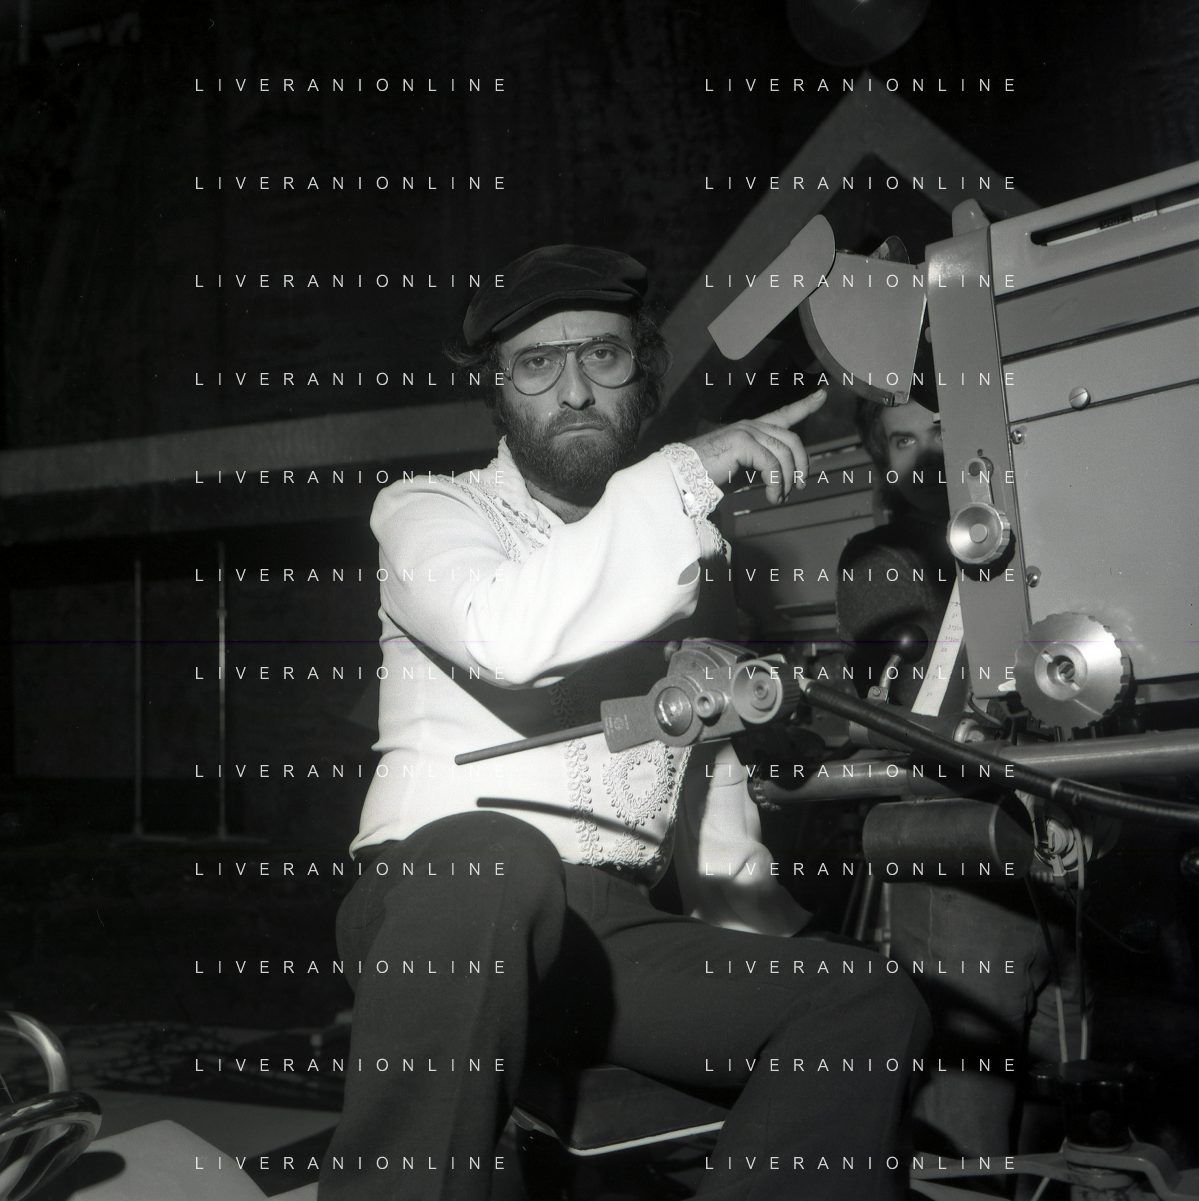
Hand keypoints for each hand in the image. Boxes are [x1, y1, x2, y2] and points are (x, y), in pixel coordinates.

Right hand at [685, 390, 826, 503]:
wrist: (682, 475)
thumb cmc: (708, 475)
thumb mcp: (742, 469)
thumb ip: (762, 466)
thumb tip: (783, 479)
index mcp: (751, 428)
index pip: (783, 413)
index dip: (806, 404)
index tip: (823, 394)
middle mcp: (750, 425)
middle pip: (792, 440)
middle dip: (801, 465)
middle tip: (798, 487)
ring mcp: (746, 431)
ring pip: (784, 455)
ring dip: (786, 481)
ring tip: (779, 498)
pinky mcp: (742, 442)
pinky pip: (772, 465)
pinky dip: (776, 484)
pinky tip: (772, 497)